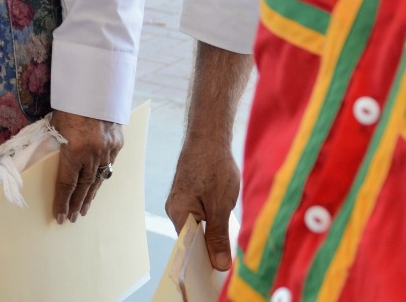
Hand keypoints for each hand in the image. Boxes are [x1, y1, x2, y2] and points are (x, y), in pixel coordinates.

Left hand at [49, 110, 123, 223]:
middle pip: (83, 186)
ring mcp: (107, 149)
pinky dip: (101, 178)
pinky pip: (109, 166)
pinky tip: (97, 186)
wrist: (95, 86)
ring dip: (90, 196)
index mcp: (74, 150)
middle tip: (71, 218)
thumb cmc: (70, 104)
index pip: (66, 184)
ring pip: (98, 179)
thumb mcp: (55, 126)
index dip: (62, 202)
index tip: (59, 216)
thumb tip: (49, 166)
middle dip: (76, 203)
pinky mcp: (117, 143)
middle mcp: (92, 153)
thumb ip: (55, 148)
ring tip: (83, 209)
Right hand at [165, 131, 239, 271]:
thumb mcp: (221, 206)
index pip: (188, 248)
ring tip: (229, 232)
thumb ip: (218, 237)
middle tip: (230, 256)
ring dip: (214, 231)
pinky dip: (213, 218)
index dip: (204, 261)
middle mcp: (175, 209)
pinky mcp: (189, 193)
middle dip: (211, 247)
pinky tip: (225, 215)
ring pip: (198, 226)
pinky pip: (200, 214)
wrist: (209, 136)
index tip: (220, 271)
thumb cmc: (213, 167)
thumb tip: (219, 265)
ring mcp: (181, 200)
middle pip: (193, 238)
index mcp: (178, 214)